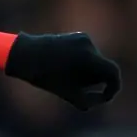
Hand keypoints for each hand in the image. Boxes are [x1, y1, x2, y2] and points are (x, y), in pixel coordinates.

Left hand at [5, 32, 120, 109]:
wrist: (23, 54)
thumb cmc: (44, 76)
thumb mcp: (67, 93)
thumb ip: (88, 100)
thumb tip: (101, 99)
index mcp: (89, 59)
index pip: (113, 73)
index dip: (113, 87)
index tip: (106, 97)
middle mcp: (89, 46)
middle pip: (103, 67)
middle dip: (95, 80)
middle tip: (77, 88)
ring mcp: (84, 38)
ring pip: (95, 60)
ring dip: (87, 70)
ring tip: (65, 75)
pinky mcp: (78, 36)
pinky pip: (86, 52)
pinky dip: (81, 61)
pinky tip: (63, 65)